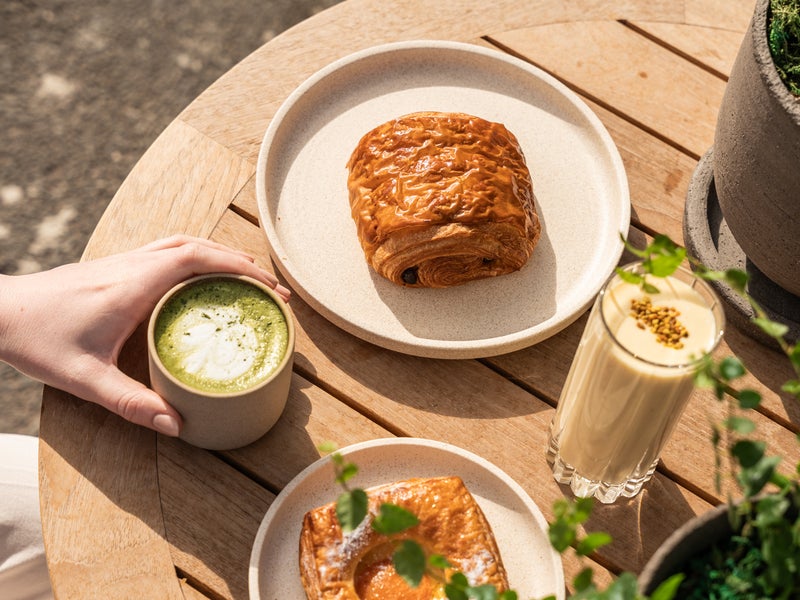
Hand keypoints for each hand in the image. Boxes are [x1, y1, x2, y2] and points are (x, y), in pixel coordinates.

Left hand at [0, 235, 290, 435]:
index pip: (198, 260)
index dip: (239, 268)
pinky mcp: (114, 266)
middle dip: (241, 262)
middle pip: (198, 246)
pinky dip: (196, 257)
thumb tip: (177, 424)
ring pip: (182, 243)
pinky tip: (201, 280)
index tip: (270, 286)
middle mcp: (132, 265)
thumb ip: (132, 403)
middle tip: (271, 288)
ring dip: (219, 254)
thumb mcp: (85, 380)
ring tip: (247, 278)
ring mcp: (123, 261)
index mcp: (133, 286)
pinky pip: (166, 251)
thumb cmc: (36, 340)